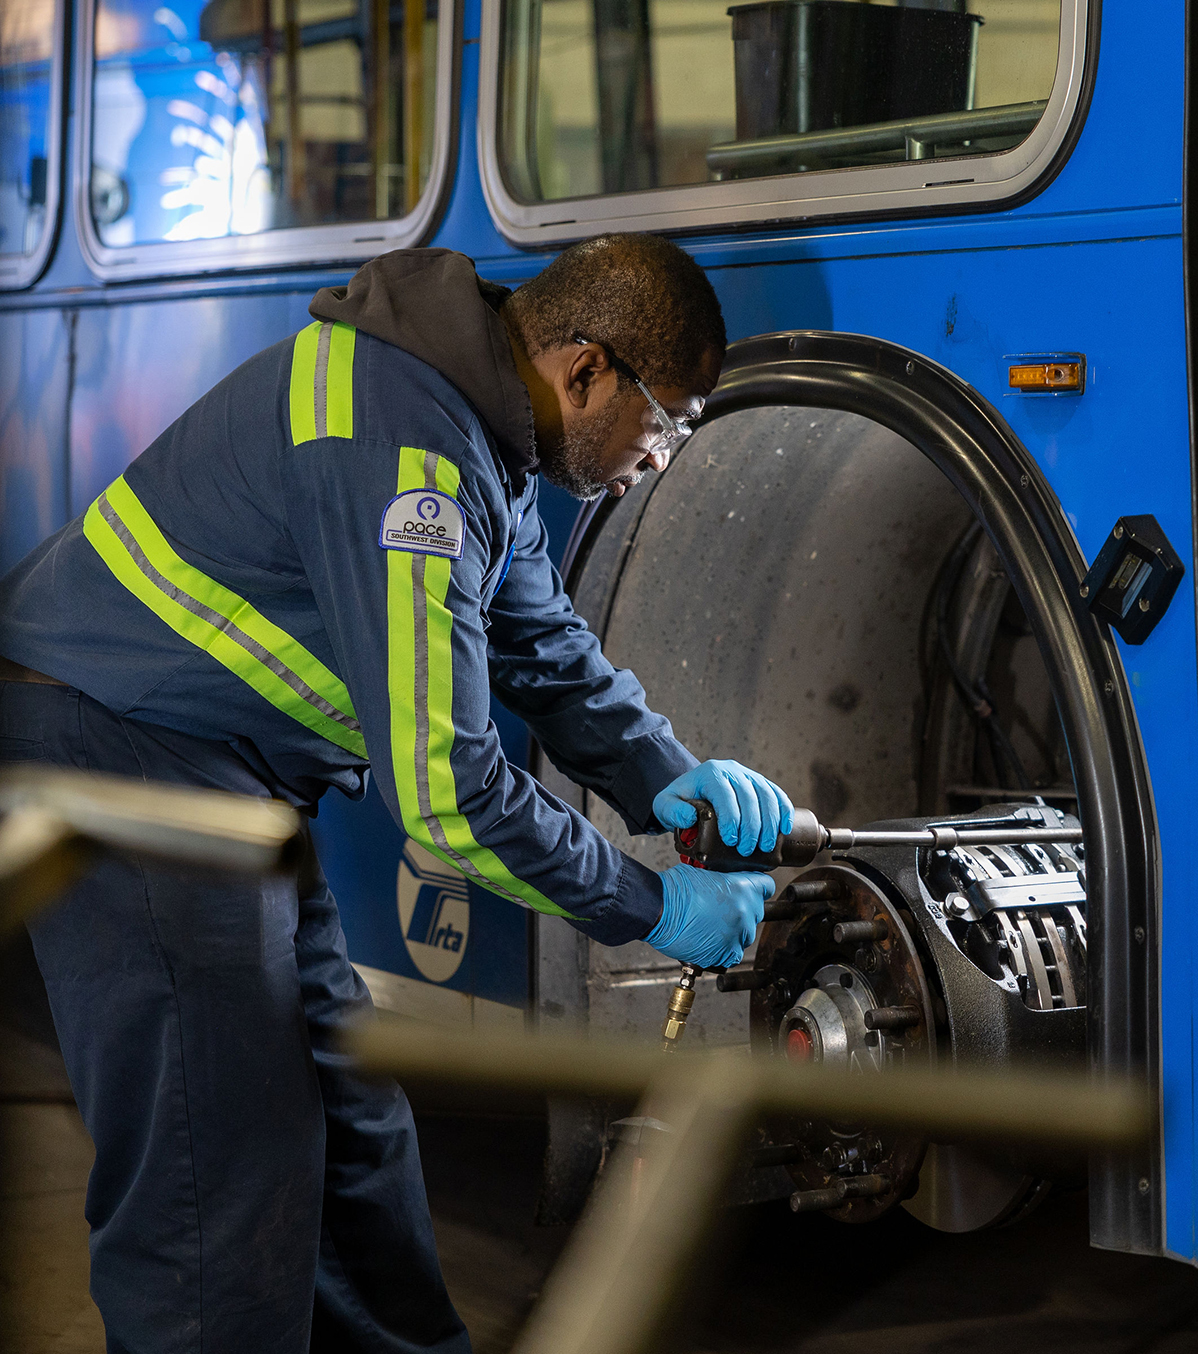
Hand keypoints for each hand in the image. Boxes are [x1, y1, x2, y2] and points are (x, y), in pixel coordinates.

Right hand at [647, 864, 774, 969]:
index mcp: (743, 888)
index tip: (750, 891)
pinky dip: (725, 950)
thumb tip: (724, 885)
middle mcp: (745, 912)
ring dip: (734, 931)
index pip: (766, 886)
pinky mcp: (725, 953)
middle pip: (756, 912)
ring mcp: (736, 935)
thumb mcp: (705, 872)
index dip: (757, 887)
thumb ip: (723, 880)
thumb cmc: (674, 890)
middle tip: (721, 910)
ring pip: (746, 935)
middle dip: (741, 911)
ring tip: (713, 927)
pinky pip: (733, 955)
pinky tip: (712, 942)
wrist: (658, 909)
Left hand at [653, 759, 794, 855]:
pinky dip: (784, 811)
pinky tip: (784, 829)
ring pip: (767, 796)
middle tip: (747, 850)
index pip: (725, 794)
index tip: (731, 841)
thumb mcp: (665, 804)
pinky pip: (777, 794)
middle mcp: (733, 770)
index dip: (731, 818)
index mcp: (711, 773)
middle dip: (751, 826)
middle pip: (749, 796)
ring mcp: (749, 776)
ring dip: (770, 822)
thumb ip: (671, 811)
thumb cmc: (680, 801)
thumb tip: (690, 817)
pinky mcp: (761, 784)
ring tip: (766, 847)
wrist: (692, 792)